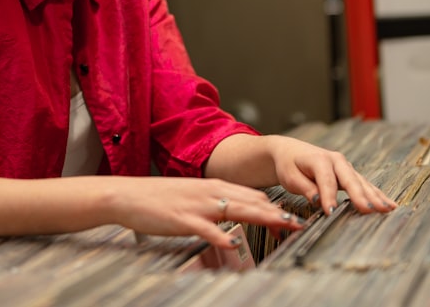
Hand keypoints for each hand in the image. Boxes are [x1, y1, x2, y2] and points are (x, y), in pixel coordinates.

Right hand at [103, 176, 305, 248]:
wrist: (129, 195)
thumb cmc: (160, 198)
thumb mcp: (193, 195)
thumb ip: (215, 203)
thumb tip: (236, 213)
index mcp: (214, 187)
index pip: (253, 195)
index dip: (275, 207)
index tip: (294, 217)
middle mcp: (211, 193)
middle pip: (252, 201)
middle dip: (278, 213)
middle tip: (299, 223)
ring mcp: (198, 206)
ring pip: (237, 210)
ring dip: (262, 218)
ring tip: (282, 225)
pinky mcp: (183, 219)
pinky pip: (206, 228)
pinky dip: (221, 235)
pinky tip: (233, 242)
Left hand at [265, 135, 397, 216]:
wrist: (290, 152)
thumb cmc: (289, 165)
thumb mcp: (290, 177)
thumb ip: (305, 188)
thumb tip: (319, 201)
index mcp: (319, 159)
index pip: (326, 180)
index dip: (329, 197)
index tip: (331, 212)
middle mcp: (336, 160)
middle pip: (351, 180)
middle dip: (361, 196)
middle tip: (371, 211)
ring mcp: (345, 167)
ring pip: (362, 183)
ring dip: (375, 196)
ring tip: (388, 209)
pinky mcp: (349, 174)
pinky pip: (365, 185)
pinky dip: (376, 195)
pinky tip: (388, 205)